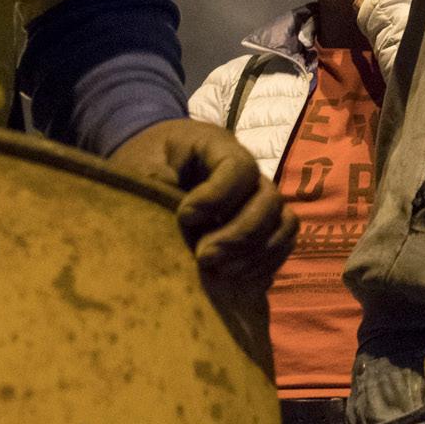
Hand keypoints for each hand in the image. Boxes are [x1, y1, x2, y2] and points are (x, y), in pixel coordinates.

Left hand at [109, 119, 297, 283]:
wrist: (148, 168)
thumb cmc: (144, 163)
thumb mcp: (140, 166)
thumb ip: (156, 184)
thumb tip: (176, 212)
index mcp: (218, 146)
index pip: (240, 167)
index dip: (218, 196)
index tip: (185, 217)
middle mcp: (248, 172)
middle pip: (269, 199)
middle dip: (239, 233)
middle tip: (204, 257)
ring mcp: (258, 199)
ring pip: (284, 223)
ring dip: (257, 252)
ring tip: (221, 272)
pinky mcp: (262, 225)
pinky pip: (282, 243)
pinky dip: (265, 263)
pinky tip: (234, 276)